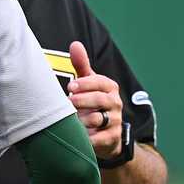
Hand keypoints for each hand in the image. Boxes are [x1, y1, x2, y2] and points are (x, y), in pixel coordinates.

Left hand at [67, 40, 122, 158]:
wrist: (106, 134)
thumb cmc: (92, 103)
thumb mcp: (88, 84)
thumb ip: (82, 66)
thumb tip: (75, 44)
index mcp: (109, 88)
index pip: (100, 82)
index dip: (85, 84)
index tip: (70, 88)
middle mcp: (115, 103)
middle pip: (101, 100)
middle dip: (83, 100)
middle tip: (69, 102)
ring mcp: (115, 122)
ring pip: (99, 120)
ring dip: (83, 120)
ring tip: (70, 120)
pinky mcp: (112, 139)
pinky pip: (100, 139)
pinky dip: (88, 138)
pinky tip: (77, 136)